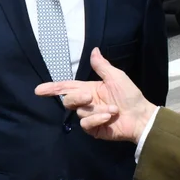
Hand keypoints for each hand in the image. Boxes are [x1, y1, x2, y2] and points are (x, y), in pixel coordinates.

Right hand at [35, 48, 157, 141]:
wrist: (141, 116)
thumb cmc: (130, 95)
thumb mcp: (116, 77)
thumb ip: (102, 66)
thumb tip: (94, 50)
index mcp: (89, 89)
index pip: (66, 87)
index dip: (52, 88)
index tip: (38, 90)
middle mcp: (87, 103)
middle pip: (68, 100)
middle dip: (76, 98)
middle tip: (89, 97)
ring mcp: (89, 116)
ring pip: (79, 112)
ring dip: (96, 109)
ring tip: (113, 109)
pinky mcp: (93, 129)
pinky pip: (86, 123)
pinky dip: (97, 119)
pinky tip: (109, 117)